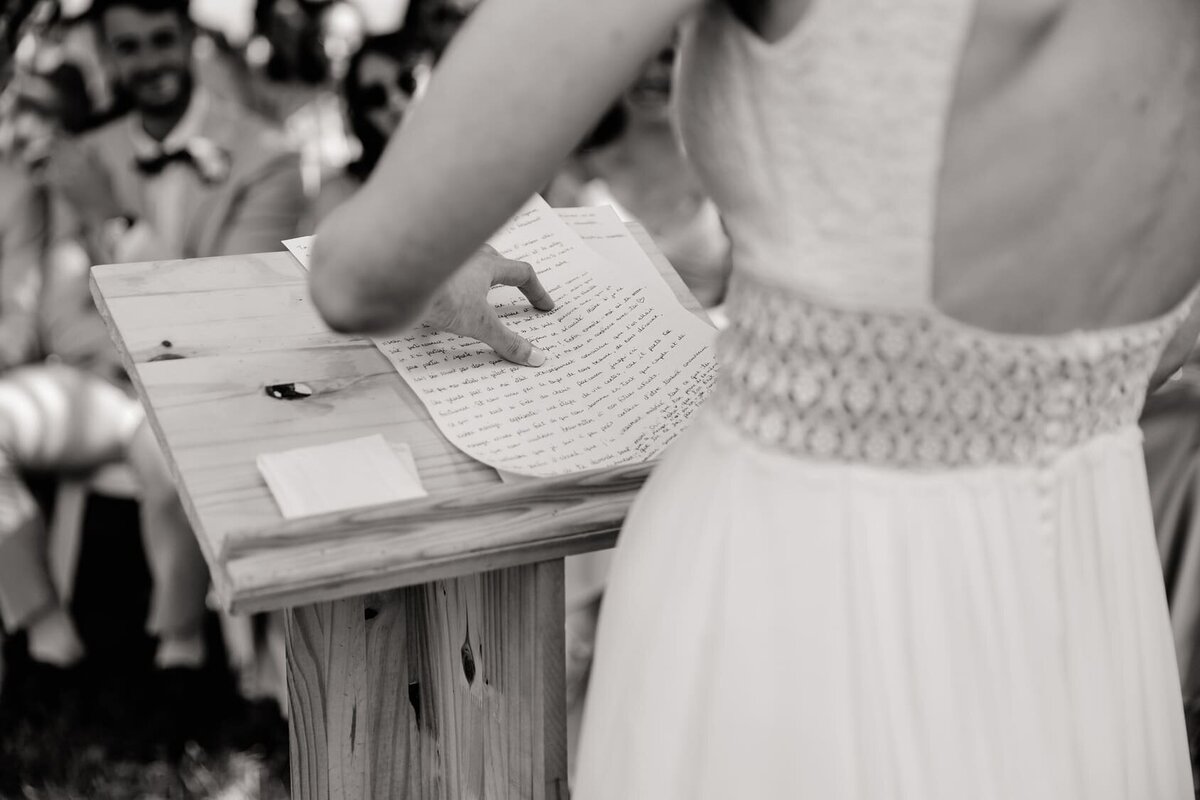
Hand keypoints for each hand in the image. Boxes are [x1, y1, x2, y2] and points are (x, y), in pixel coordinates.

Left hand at [424, 245, 554, 365]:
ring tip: (475, 290)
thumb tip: (534, 356)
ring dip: (475, 275)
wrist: (399, 283)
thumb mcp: (481, 323)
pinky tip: (443, 297)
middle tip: (511, 287)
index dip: (536, 291)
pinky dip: (450, 283)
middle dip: (505, 274)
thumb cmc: (442, 294)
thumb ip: (507, 341)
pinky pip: (443, 272)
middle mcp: (467, 255)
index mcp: (487, 264)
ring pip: (467, 263)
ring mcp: (445, 260)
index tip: (544, 306)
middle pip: (494, 260)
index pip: (522, 273)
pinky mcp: (424, 269)